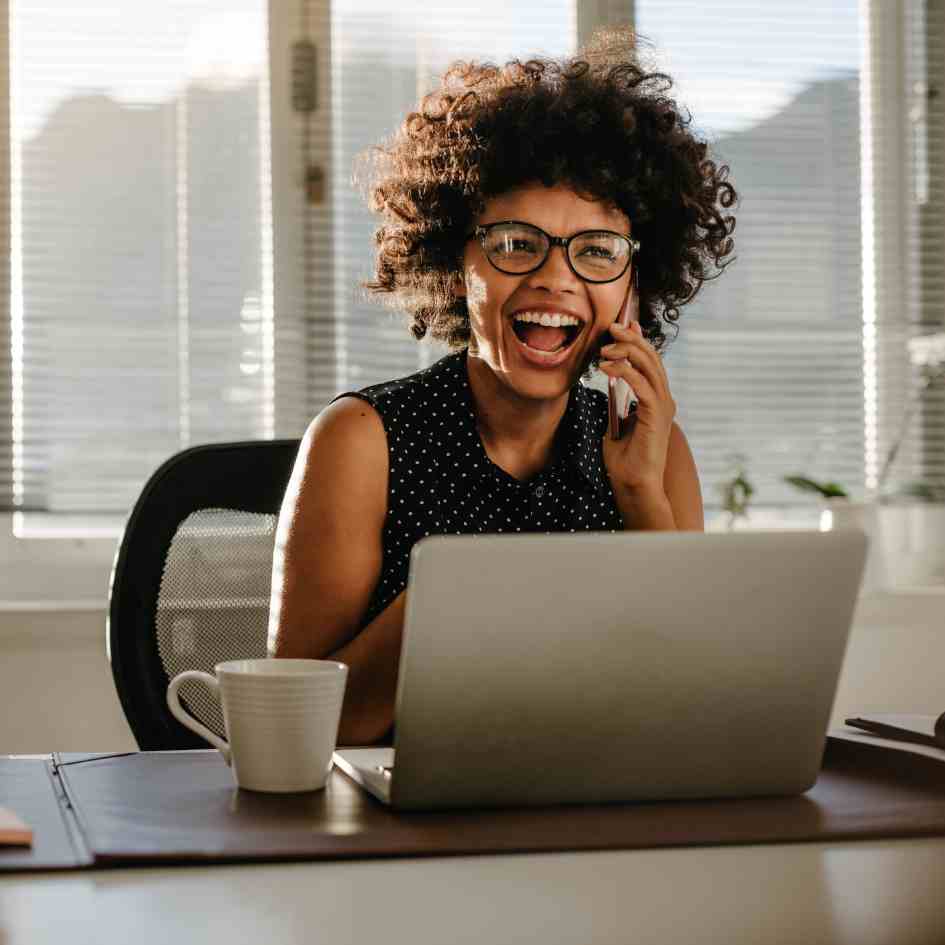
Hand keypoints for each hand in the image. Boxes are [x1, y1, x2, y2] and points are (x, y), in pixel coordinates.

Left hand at [599, 322, 676, 495]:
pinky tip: (605, 368)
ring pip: (649, 366)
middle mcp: (664, 400)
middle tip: (611, 327)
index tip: (622, 325)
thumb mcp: (616, 426)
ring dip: (626, 352)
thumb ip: (617, 406)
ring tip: (604, 349)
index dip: (638, 341)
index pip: (650, 363)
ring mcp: (663, 407)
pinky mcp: (656, 415)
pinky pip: (640, 384)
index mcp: (657, 401)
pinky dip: (623, 372)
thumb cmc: (624, 462)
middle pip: (651, 358)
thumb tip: (609, 388)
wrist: (634, 485)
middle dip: (631, 338)